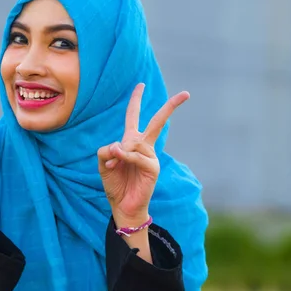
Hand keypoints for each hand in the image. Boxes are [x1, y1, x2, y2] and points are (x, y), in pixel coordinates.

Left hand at [97, 83, 189, 227]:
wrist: (122, 206)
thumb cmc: (115, 183)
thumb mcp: (104, 162)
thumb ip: (106, 149)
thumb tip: (119, 146)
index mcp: (132, 142)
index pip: (134, 116)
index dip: (136, 100)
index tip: (141, 85)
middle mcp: (144, 146)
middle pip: (156, 122)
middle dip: (170, 107)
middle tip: (186, 93)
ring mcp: (150, 156)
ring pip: (132, 142)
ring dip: (119, 153)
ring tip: (113, 165)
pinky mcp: (153, 167)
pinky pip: (136, 156)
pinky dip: (124, 158)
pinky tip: (117, 163)